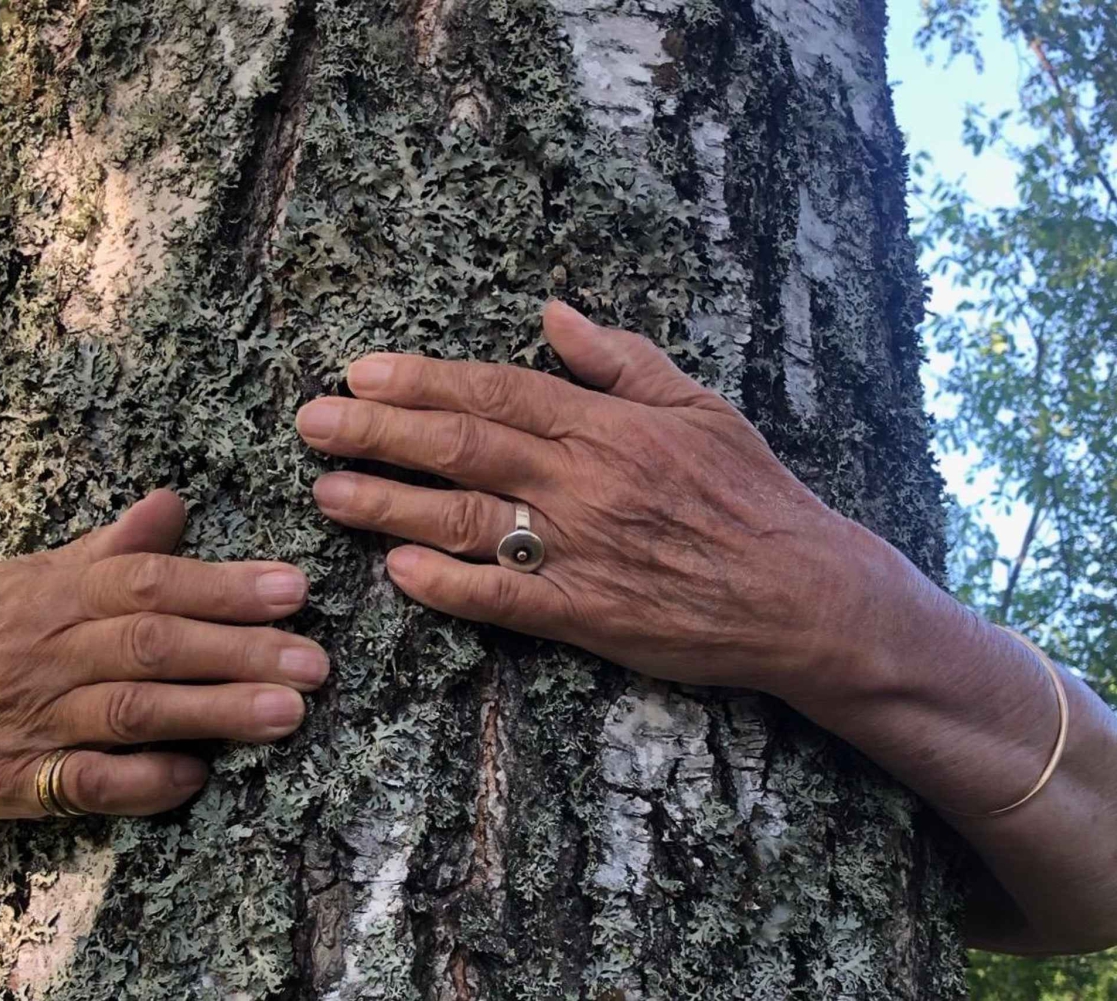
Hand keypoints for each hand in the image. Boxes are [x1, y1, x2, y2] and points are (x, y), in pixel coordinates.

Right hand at [0, 489, 326, 998]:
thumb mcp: (35, 577)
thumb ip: (109, 549)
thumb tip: (173, 501)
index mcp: (58, 594)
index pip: (147, 583)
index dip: (221, 585)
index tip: (292, 588)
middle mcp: (50, 652)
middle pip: (152, 646)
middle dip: (239, 651)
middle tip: (313, 661)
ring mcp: (37, 719)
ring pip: (134, 713)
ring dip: (215, 713)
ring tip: (288, 713)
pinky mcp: (23, 782)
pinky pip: (90, 784)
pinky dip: (146, 781)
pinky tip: (199, 776)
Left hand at [296, 301, 881, 694]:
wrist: (804, 592)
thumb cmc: (753, 494)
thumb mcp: (700, 405)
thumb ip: (620, 359)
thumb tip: (553, 313)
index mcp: (608, 425)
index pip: (495, 392)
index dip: (422, 382)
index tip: (361, 373)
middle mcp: (584, 482)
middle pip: (462, 448)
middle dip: (378, 432)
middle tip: (312, 422)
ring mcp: (581, 552)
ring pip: (467, 520)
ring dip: (390, 504)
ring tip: (328, 491)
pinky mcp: (587, 615)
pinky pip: (504, 600)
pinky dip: (448, 586)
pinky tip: (397, 572)